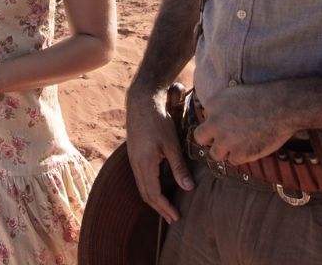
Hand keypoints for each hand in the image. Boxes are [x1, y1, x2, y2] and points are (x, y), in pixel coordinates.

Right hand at [125, 89, 194, 223]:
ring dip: (154, 199)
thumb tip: (188, 188)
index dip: (165, 208)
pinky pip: (140, 178)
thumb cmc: (158, 121)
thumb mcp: (171, 144)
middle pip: (146, 194)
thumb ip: (178, 167)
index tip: (176, 217)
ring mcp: (133, 160)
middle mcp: (136, 165)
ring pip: (142, 187)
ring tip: (166, 208)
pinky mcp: (134, 155)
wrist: (141, 102)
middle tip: (172, 218)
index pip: (154, 194)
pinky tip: (158, 188)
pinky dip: (150, 188)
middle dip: (159, 208)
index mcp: (145, 164)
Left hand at [192, 84, 292, 164]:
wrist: (282, 107)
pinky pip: (233, 161)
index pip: (205, 119)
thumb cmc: (263, 97)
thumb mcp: (236, 93)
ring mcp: (225, 140)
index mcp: (213, 104)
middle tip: (223, 140)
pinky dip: (241, 156)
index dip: (216, 123)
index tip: (227, 124)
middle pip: (201, 138)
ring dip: (225, 151)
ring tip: (239, 145)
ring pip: (215, 154)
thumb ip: (221, 107)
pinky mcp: (238, 154)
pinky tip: (251, 147)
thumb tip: (214, 118)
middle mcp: (214, 123)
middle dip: (210, 140)